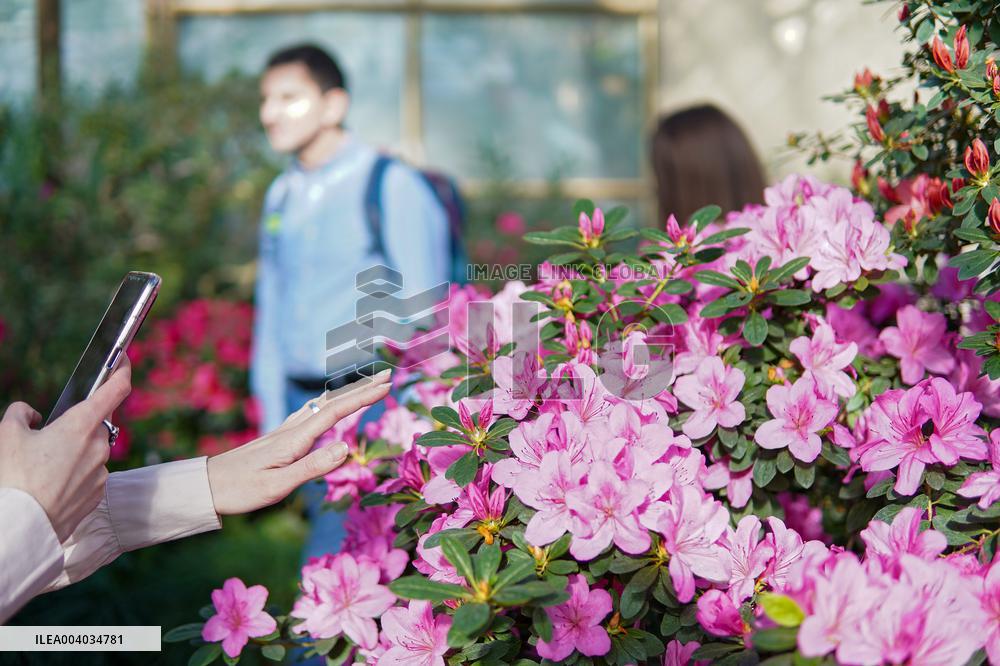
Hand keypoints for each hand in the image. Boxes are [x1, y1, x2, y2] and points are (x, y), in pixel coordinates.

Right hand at [0, 361, 131, 540]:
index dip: (122, 370)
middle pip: (95, 425)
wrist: (22, 525)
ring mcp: (101, 471)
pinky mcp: (98, 493)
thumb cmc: (15, 478)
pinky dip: (74, 475)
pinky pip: (89, 475)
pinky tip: (52, 485)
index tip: (123, 360)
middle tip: (48, 440)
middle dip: (75, 428)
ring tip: (44, 469)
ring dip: (73, 454)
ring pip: (91, 452)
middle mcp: (99, 445)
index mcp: (82, 425)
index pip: (116, 389)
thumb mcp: (7, 434)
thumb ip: (21, 414)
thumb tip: (33, 414)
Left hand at [206, 370, 391, 514]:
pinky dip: (329, 404)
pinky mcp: (278, 439)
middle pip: (332, 403)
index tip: (386, 386)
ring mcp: (284, 432)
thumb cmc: (240, 490)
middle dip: (361, 389)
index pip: (335, 412)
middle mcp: (291, 429)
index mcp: (295, 439)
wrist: (205, 486)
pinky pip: (311, 414)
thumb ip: (312, 467)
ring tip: (367, 387)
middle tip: (388, 376)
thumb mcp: (278, 485)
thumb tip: (344, 448)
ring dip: (347, 395)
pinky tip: (326, 405)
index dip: (362, 398)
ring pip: (322, 406)